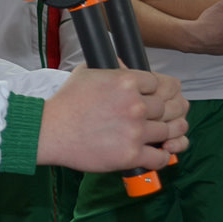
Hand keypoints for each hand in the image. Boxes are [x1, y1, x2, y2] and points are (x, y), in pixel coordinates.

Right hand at [37, 66, 188, 172]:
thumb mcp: (87, 72)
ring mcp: (135, 131)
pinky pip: (161, 157)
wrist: (50, 130)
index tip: (164, 97)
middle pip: (170, 107)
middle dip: (173, 111)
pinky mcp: (131, 155)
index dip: (164, 91)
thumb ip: (112, 67)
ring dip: (172, 133)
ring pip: (170, 131)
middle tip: (172, 115)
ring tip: (169, 134)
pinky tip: (158, 152)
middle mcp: (135, 105)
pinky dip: (163, 156)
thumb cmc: (66, 103)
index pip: (163, 84)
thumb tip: (125, 64)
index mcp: (126, 81)